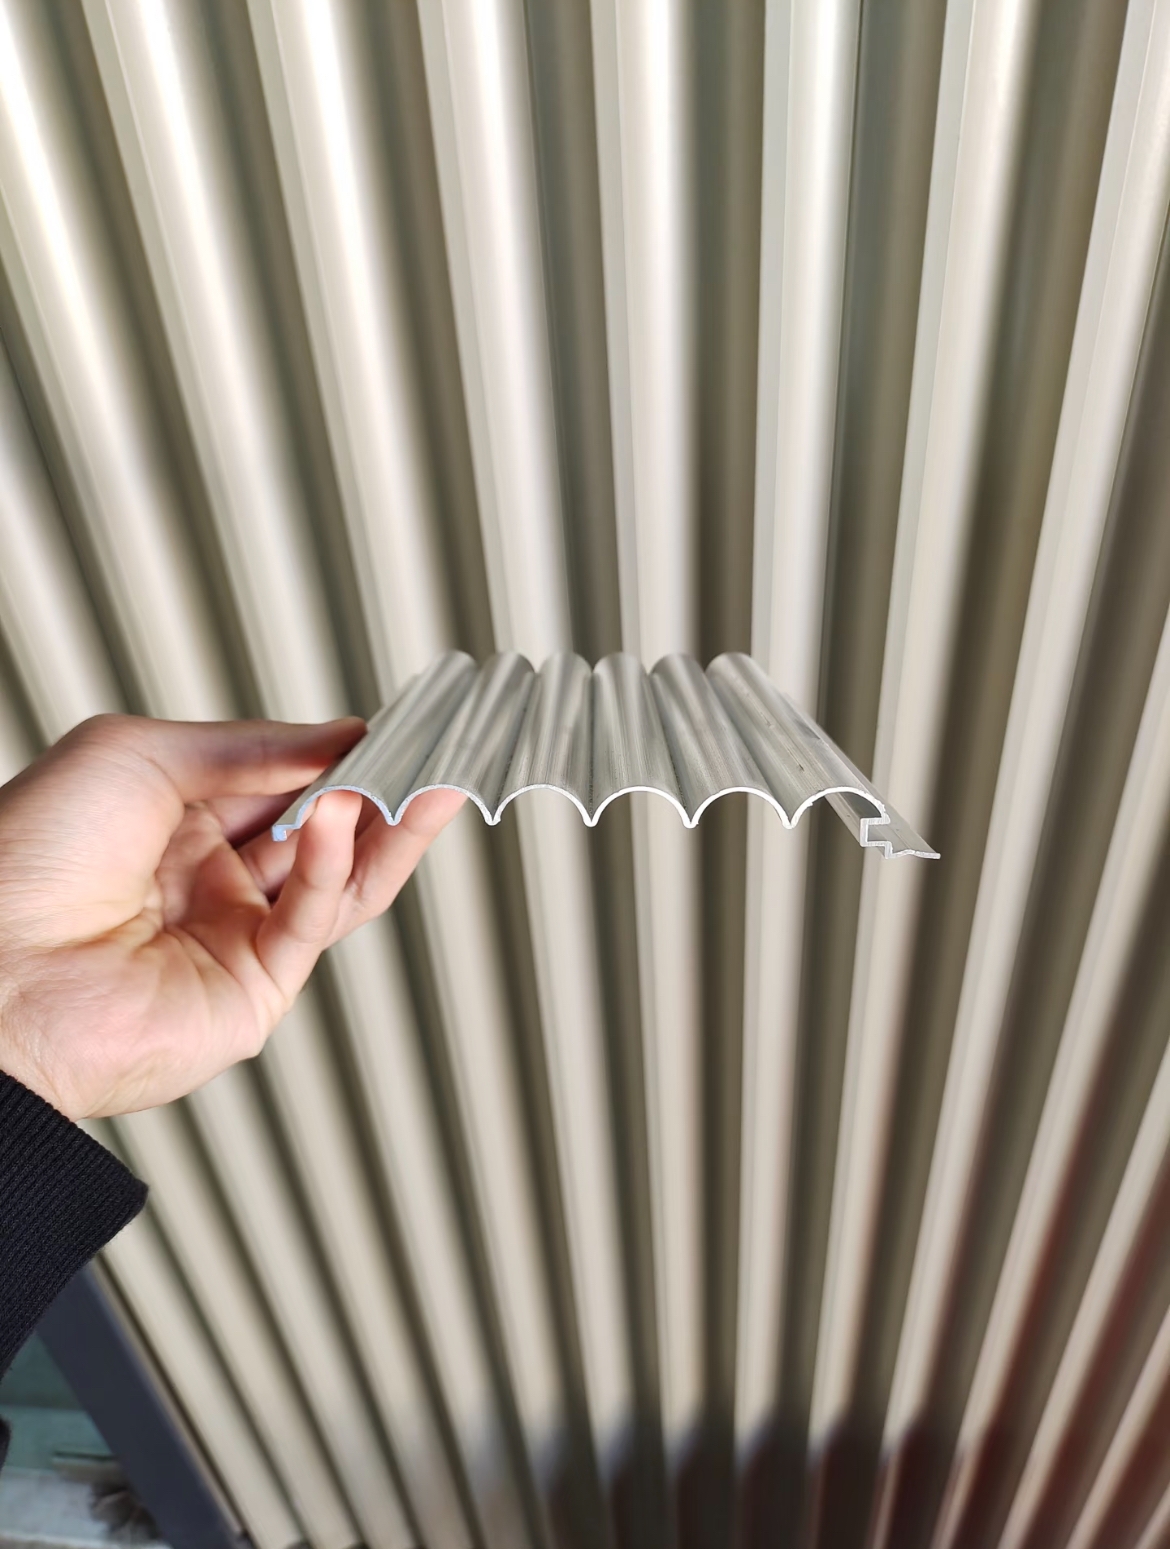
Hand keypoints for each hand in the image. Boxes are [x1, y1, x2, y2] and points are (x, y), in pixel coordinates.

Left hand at [0, 713, 463, 1118]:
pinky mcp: (252, 992)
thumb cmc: (26, 857)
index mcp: (174, 821)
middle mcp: (209, 880)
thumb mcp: (139, 755)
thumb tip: (339, 738)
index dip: (339, 751)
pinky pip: (309, 918)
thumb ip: (250, 748)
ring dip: (390, 830)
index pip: (284, 778)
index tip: (393, 721)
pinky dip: (330, 863)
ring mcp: (234, 937)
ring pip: (338, 880)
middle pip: (323, 829)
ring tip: (433, 780)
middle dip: (382, 787)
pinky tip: (340, 814)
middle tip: (435, 748)